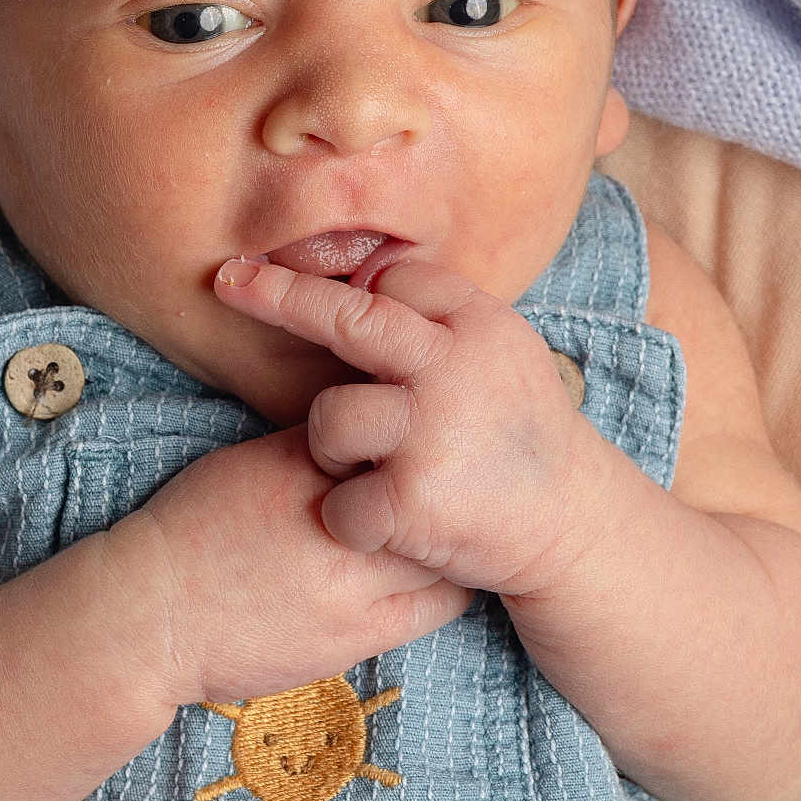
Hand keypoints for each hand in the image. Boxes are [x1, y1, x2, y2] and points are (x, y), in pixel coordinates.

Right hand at [117, 423, 471, 706]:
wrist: (149, 615)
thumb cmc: (191, 531)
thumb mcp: (246, 462)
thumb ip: (311, 447)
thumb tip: (373, 429)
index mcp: (303, 462)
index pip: (392, 428)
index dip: (421, 431)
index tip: (429, 435)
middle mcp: (334, 515)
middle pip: (430, 484)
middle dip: (451, 479)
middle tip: (464, 477)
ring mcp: (349, 581)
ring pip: (445, 547)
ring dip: (456, 537)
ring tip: (458, 530)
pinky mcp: (356, 636)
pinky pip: (437, 606)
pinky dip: (449, 585)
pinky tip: (441, 575)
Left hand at [214, 257, 606, 595]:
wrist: (570, 526)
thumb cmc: (517, 434)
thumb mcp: (500, 352)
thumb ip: (440, 317)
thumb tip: (362, 276)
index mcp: (479, 324)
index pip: (392, 283)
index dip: (346, 292)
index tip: (277, 274)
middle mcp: (454, 368)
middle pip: (347, 318)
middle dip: (278, 295)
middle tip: (229, 280)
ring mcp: (432, 433)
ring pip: (328, 419)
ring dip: (334, 451)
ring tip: (375, 470)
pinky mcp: (413, 500)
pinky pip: (337, 501)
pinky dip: (350, 519)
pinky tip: (384, 524)